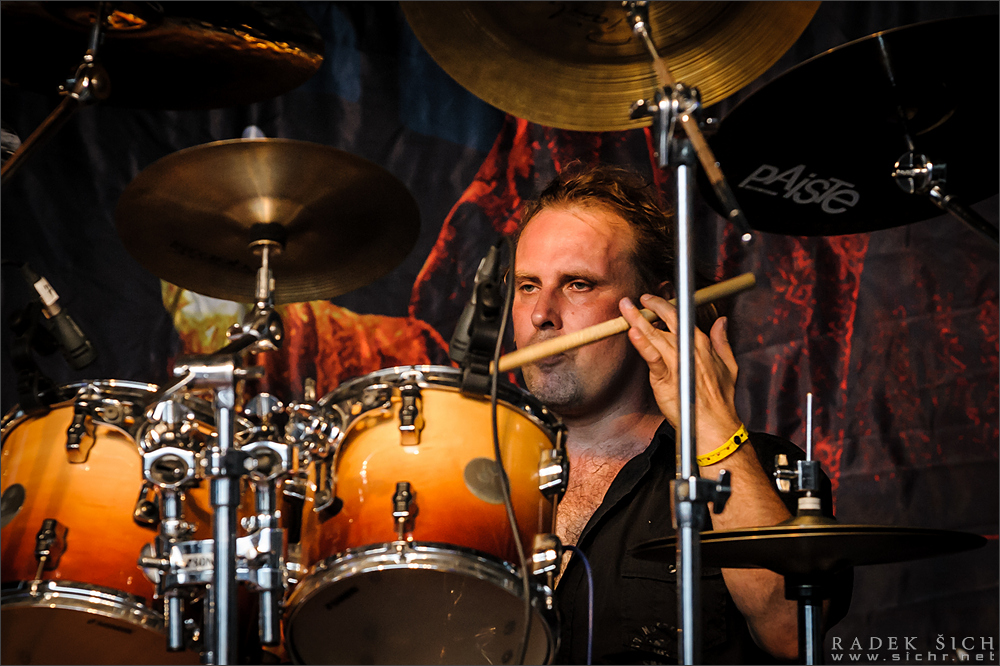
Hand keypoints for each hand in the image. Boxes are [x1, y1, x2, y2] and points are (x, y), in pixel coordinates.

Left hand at [619, 294, 742, 454]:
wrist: (713, 424)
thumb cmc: (720, 399)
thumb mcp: (729, 365)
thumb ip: (722, 341)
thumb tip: (721, 323)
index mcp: (702, 344)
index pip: (680, 317)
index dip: (664, 306)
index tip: (651, 300)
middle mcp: (688, 349)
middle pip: (666, 321)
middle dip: (651, 306)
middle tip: (636, 300)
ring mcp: (676, 361)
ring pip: (654, 335)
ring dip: (638, 320)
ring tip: (626, 308)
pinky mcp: (664, 378)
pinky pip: (651, 357)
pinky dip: (642, 344)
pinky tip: (633, 332)